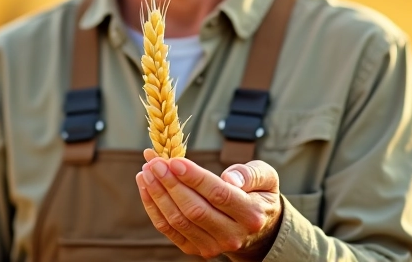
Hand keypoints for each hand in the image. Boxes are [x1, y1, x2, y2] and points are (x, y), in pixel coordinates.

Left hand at [136, 148, 283, 260]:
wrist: (258, 229)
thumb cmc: (258, 194)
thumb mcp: (265, 178)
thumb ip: (250, 174)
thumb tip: (229, 178)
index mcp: (251, 214)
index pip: (219, 195)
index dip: (195, 178)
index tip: (174, 161)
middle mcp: (232, 235)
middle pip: (195, 209)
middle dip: (170, 184)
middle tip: (154, 163)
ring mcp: (213, 246)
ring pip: (179, 221)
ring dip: (158, 194)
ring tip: (146, 171)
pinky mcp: (197, 249)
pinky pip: (169, 230)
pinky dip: (154, 208)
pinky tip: (146, 187)